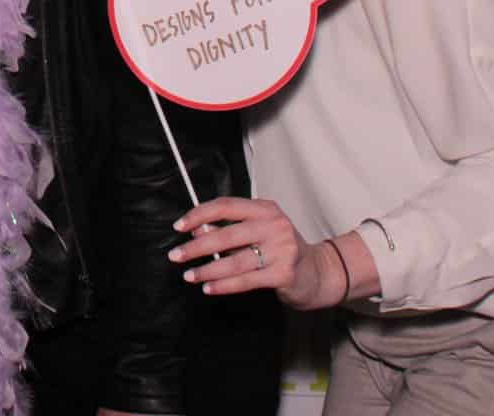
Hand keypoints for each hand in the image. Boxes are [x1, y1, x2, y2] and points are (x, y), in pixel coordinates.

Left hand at [167, 195, 332, 310]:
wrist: (317, 273)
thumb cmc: (280, 250)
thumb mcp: (258, 232)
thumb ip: (230, 230)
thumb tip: (196, 230)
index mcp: (266, 209)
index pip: (226, 206)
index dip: (199, 214)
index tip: (179, 226)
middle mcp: (275, 225)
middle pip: (227, 235)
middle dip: (197, 246)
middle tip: (176, 255)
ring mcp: (282, 249)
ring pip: (235, 261)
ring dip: (207, 269)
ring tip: (189, 275)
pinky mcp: (284, 273)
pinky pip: (246, 280)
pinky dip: (224, 285)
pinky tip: (208, 287)